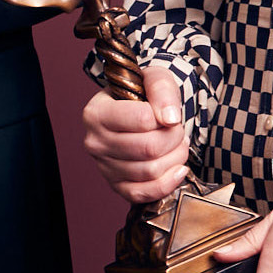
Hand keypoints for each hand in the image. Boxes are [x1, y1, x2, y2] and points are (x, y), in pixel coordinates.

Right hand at [82, 63, 190, 207]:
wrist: (138, 114)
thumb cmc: (144, 96)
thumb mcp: (154, 78)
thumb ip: (162, 90)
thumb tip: (169, 118)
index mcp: (96, 113)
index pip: (142, 120)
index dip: (165, 117)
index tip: (168, 113)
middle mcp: (94, 141)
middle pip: (148, 148)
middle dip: (175, 139)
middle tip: (177, 130)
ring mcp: (103, 166)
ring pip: (150, 171)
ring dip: (176, 158)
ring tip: (176, 144)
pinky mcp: (116, 185)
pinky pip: (143, 194)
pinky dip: (167, 184)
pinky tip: (178, 169)